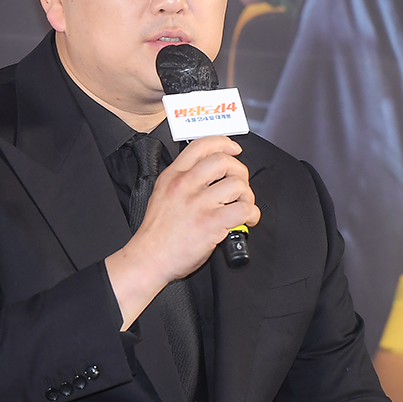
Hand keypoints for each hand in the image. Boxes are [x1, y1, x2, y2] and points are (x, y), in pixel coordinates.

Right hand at [105, 136, 260, 327]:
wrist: (149, 258)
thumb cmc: (157, 233)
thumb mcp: (161, 194)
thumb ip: (182, 180)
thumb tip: (211, 175)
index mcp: (173, 176)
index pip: (201, 145)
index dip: (223, 143)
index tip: (233, 149)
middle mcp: (185, 185)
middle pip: (223, 161)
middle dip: (239, 171)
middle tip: (240, 184)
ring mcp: (198, 203)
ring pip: (237, 184)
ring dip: (247, 195)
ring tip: (243, 205)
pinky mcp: (211, 223)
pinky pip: (244, 209)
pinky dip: (252, 214)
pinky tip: (247, 220)